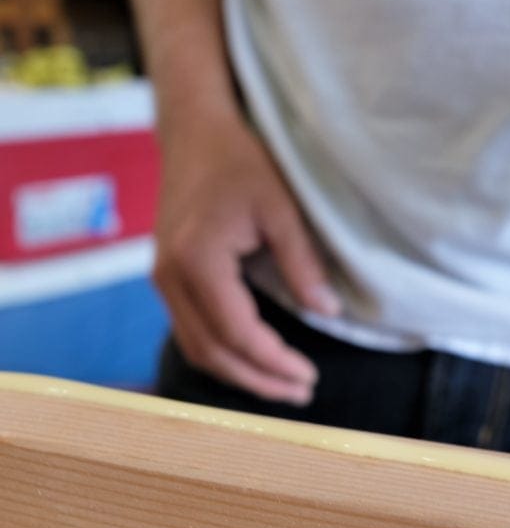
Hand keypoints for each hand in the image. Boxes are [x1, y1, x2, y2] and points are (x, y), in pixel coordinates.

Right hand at [153, 114, 339, 404]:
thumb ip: (303, 263)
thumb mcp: (283, 207)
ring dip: (239, 374)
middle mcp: (171, 277)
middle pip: (213, 352)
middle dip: (259, 380)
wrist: (195, 133)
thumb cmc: (240, 162)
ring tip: (282, 387)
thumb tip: (328, 312)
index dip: (275, 362)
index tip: (309, 376)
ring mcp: (163, 279)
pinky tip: (253, 361)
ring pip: (197, 348)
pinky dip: (222, 355)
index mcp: (199, 260)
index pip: (238, 333)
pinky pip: (190, 331)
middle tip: (302, 393)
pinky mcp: (167, 278)